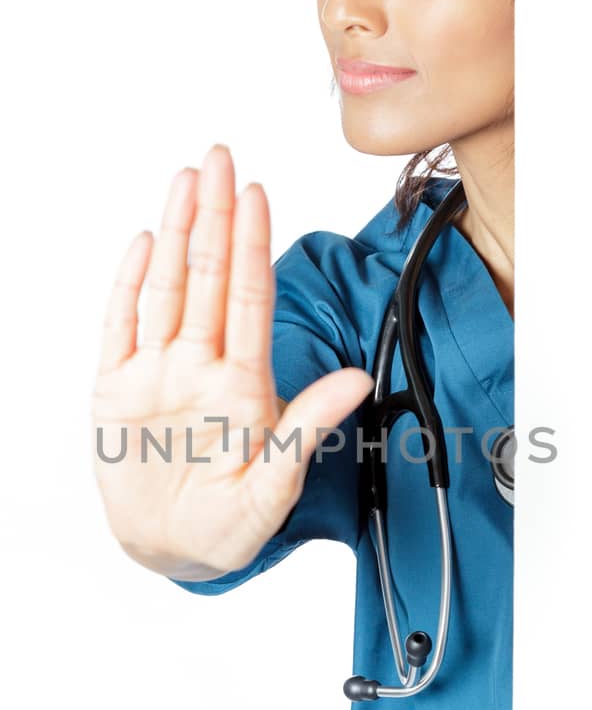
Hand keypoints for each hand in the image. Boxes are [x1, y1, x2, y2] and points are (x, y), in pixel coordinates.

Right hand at [91, 145, 373, 577]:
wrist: (171, 552)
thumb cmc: (229, 525)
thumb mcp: (274, 486)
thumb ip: (307, 429)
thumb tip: (357, 381)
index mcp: (242, 385)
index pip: (249, 300)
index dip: (254, 245)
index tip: (258, 195)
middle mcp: (200, 367)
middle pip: (209, 278)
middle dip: (217, 216)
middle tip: (221, 157)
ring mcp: (157, 374)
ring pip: (167, 289)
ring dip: (178, 234)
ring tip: (187, 181)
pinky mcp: (116, 391)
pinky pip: (121, 328)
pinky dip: (129, 287)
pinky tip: (145, 244)